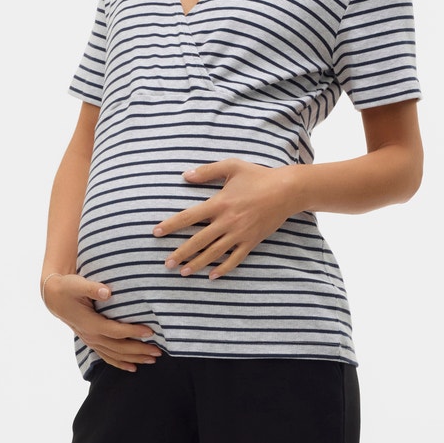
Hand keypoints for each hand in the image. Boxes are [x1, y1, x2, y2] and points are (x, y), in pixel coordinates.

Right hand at [40, 274, 162, 371]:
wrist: (54, 298)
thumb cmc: (67, 288)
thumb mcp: (76, 284)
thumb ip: (92, 288)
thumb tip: (107, 292)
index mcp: (90, 323)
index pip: (115, 331)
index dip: (133, 332)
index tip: (150, 332)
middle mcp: (91, 336)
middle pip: (119, 348)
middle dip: (139, 350)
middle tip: (158, 351)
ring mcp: (91, 341)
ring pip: (115, 355)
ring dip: (134, 358)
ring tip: (153, 359)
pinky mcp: (92, 342)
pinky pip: (107, 357)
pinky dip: (120, 364)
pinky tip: (133, 367)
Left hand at [152, 160, 302, 278]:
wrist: (287, 190)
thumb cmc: (258, 176)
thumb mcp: (232, 166)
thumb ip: (207, 171)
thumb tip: (184, 176)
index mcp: (219, 203)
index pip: (189, 217)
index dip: (171, 225)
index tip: (156, 232)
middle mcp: (227, 221)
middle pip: (199, 241)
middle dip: (181, 253)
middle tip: (167, 263)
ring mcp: (240, 234)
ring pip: (214, 253)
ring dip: (198, 264)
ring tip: (183, 272)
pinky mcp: (252, 241)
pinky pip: (235, 259)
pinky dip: (223, 269)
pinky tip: (212, 276)